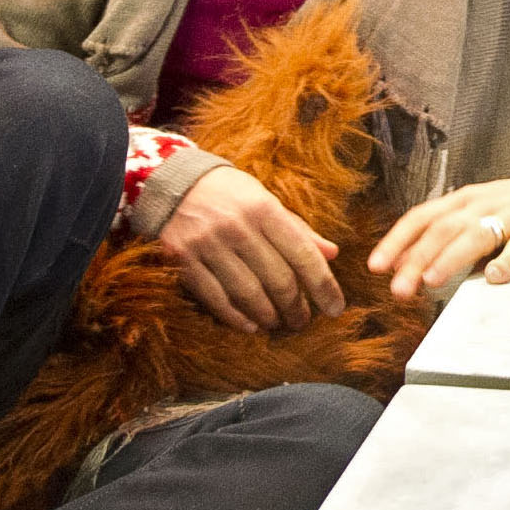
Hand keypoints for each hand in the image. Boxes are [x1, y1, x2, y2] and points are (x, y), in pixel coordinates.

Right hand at [157, 165, 347, 335]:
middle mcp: (238, 227)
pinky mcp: (183, 260)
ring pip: (248, 293)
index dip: (324, 285)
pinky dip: (237, 318)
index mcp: (264, 209)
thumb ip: (298, 229)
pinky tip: (251, 326)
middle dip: (296, 307)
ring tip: (279, 323)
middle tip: (303, 321)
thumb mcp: (265, 200)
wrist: (173, 183)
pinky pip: (216, 299)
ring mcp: (208, 244)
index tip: (336, 308)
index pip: (303, 254)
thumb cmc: (230, 194)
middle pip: (278, 279)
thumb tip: (333, 254)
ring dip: (269, 316)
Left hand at [367, 174, 509, 301]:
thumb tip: (404, 264)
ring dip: (449, 258)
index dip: (397, 240)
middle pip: (442, 229)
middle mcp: (482, 204)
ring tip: (431, 281)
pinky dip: (508, 260)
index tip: (376, 266)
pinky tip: (495, 277)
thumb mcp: (475, 214)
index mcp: (462, 200)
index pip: (421, 216)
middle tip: (398, 290)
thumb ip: (444, 236)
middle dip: (416, 259)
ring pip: (475, 235)